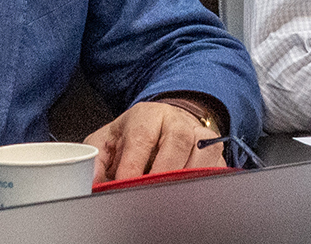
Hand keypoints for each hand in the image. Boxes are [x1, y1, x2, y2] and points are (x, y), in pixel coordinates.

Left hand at [86, 99, 226, 181]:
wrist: (161, 125)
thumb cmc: (132, 136)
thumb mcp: (107, 142)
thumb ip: (95, 161)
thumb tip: (92, 184)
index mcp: (146, 116)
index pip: (142, 136)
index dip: (133, 164)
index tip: (125, 185)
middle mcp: (176, 120)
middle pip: (178, 140)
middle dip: (164, 171)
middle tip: (150, 193)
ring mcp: (198, 133)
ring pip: (204, 149)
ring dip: (189, 175)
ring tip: (173, 194)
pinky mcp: (214, 151)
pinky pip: (218, 164)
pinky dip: (207, 180)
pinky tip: (192, 193)